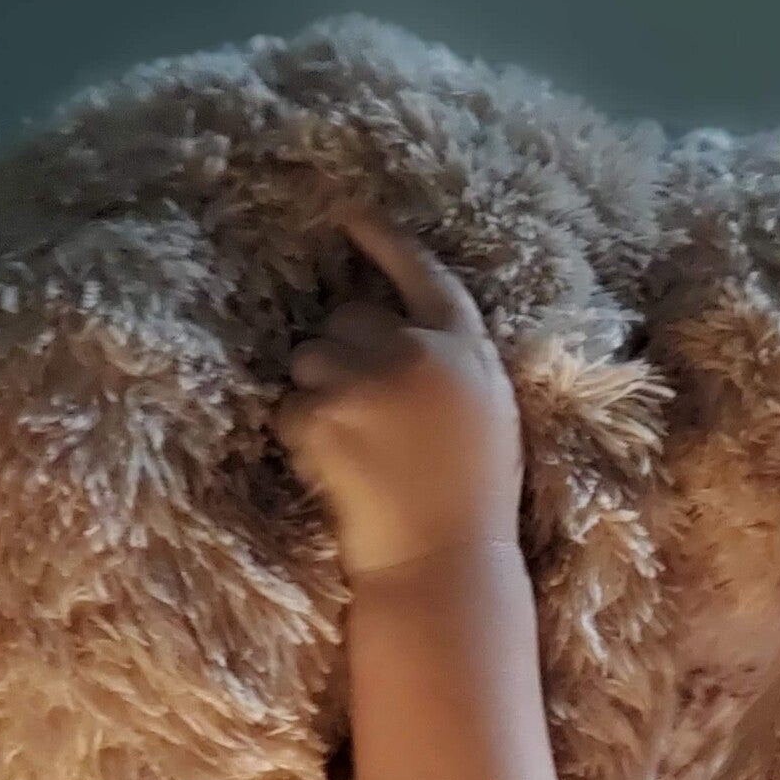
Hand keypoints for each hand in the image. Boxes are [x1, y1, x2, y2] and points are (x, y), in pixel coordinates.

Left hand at [274, 208, 523, 580]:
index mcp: (466, 349)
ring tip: (350, 448)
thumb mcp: (489, 416)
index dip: (384, 242)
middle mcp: (416, 352)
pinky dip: (301, 436)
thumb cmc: (473, 502)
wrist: (444, 564)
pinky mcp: (324, 415)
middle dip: (345, 353)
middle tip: (362, 412)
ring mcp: (366, 381)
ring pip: (311, 358)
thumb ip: (455, 361)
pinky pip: (290, 406)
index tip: (349, 216)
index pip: (423, 273)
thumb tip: (404, 326)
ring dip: (318, 394)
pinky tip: (333, 470)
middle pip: (349, 317)